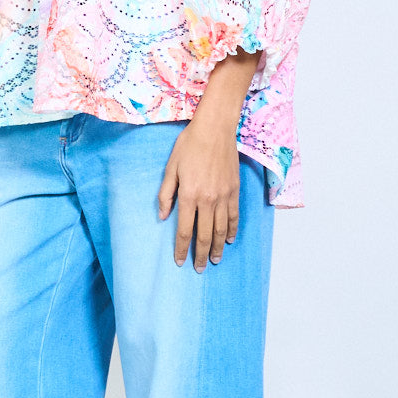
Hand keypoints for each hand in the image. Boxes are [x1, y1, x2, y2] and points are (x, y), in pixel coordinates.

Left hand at [157, 114, 240, 271]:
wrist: (215, 129)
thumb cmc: (189, 145)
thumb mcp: (171, 167)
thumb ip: (166, 194)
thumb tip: (163, 217)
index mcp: (189, 195)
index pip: (184, 230)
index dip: (181, 248)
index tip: (179, 261)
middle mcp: (207, 200)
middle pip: (204, 235)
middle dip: (201, 255)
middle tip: (199, 268)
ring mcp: (223, 196)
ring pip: (221, 230)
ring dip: (218, 248)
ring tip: (214, 260)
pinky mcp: (235, 190)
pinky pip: (234, 216)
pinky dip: (232, 231)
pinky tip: (229, 240)